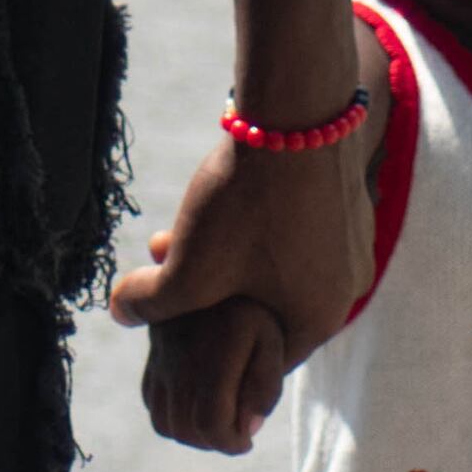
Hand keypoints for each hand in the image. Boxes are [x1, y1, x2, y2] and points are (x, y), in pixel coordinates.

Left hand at [104, 129, 371, 453]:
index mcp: (318, 319)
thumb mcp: (188, 267)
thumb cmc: (248, 204)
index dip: (214, 350)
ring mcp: (351, 241)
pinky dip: (256, 222)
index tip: (177, 328)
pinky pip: (296, 229)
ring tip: (180, 228)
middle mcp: (347, 287)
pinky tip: (219, 194)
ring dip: (226, 252)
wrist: (297, 110)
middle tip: (168, 264)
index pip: (263, 361)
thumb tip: (120, 315)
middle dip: (210, 292)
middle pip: (265, 307)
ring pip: (276, 263)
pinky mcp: (345, 200)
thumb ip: (153, 302)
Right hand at [136, 294, 296, 454]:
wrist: (229, 253)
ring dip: (190, 432)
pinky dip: (172, 412)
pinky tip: (197, 401)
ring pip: (162, 420)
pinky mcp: (153, 346)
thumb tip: (247, 426)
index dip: (230, 444)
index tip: (246, 441)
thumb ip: (265, 387)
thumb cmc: (262, 302)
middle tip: (235, 433)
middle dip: (211, 442)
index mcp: (214, 353)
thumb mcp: (276, 340)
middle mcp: (179, 353)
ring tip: (216, 422)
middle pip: (183, 429)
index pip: (210, 424)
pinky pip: (151, 398)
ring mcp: (160, 350)